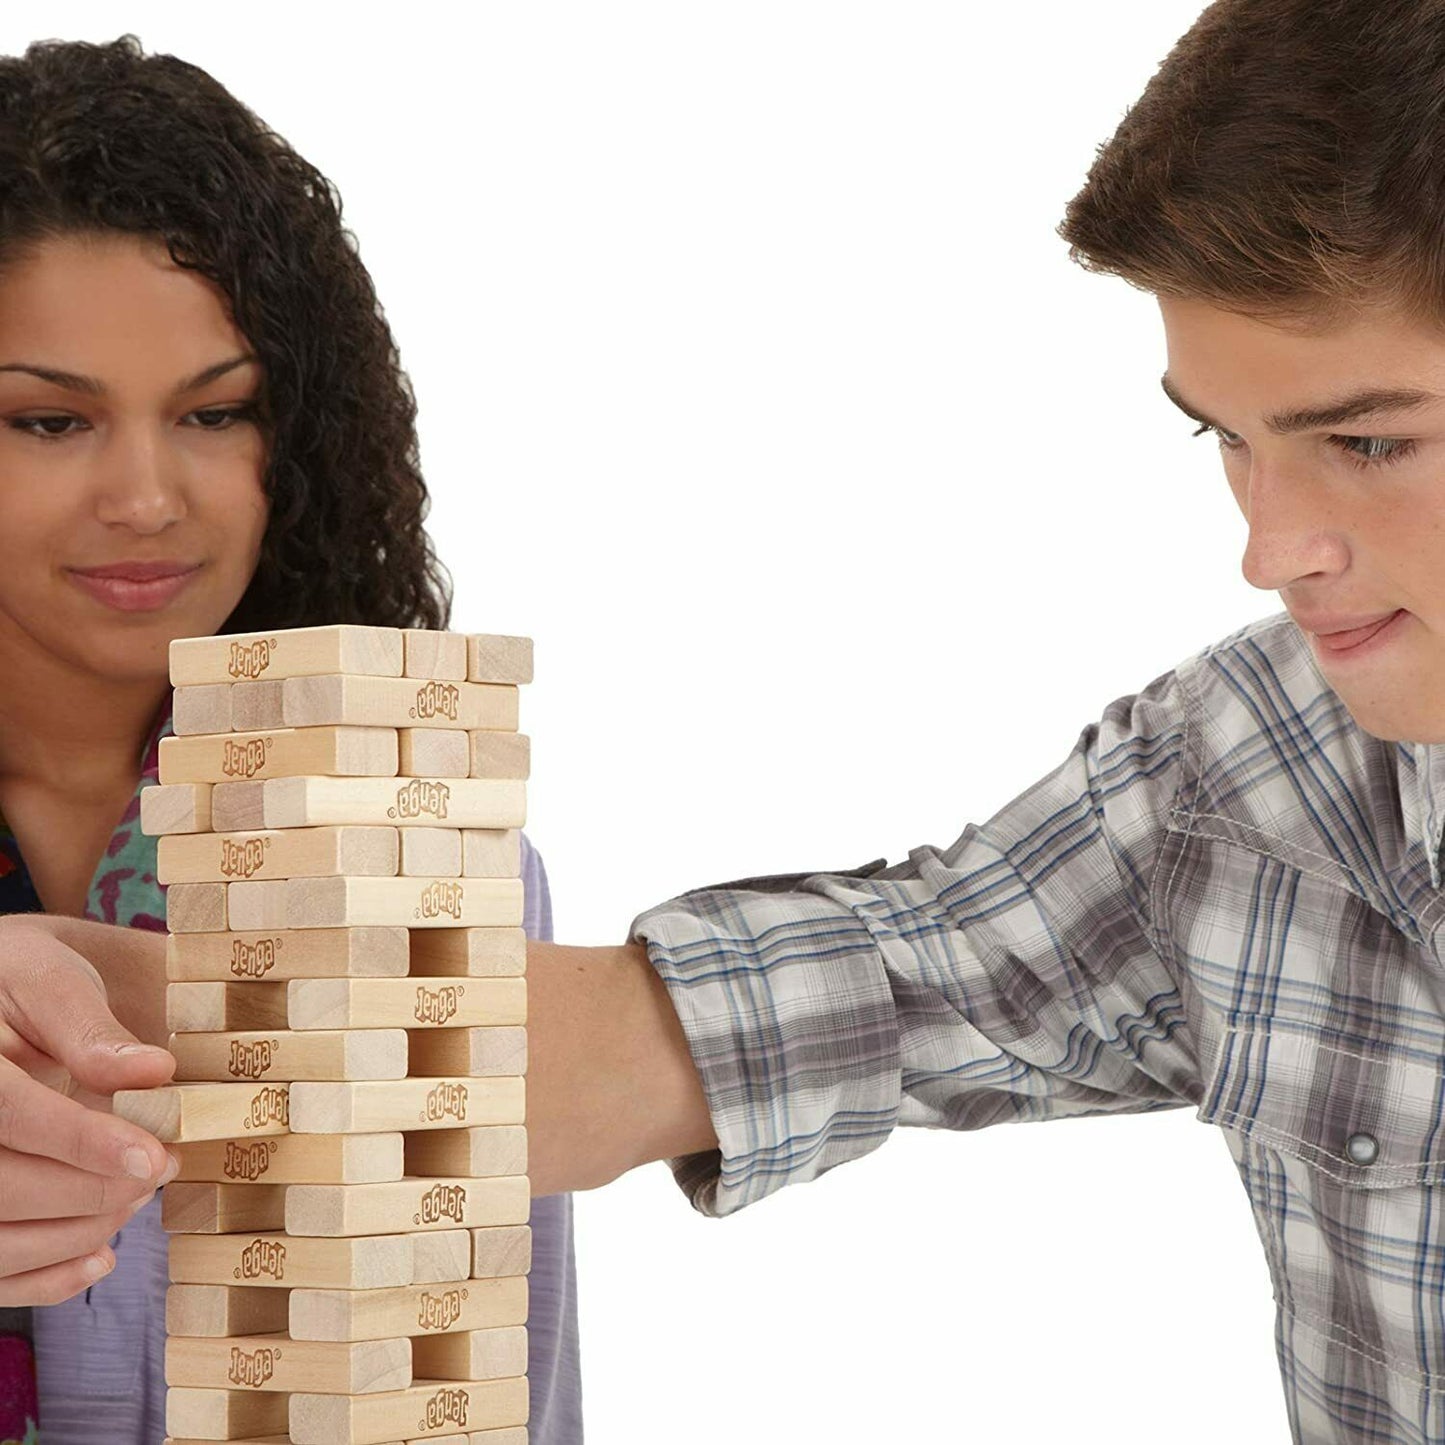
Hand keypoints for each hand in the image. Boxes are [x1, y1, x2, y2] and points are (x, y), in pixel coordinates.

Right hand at [0, 915, 177, 1305]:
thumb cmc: (21, 980)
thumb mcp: (50, 978)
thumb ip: (92, 1029)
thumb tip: (155, 1073)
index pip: (10, 1113)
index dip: (82, 1142)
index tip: (153, 1158)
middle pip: (0, 1185)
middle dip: (89, 1191)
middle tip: (159, 1170)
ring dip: (75, 1234)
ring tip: (137, 1200)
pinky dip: (44, 1278)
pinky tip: (101, 1253)